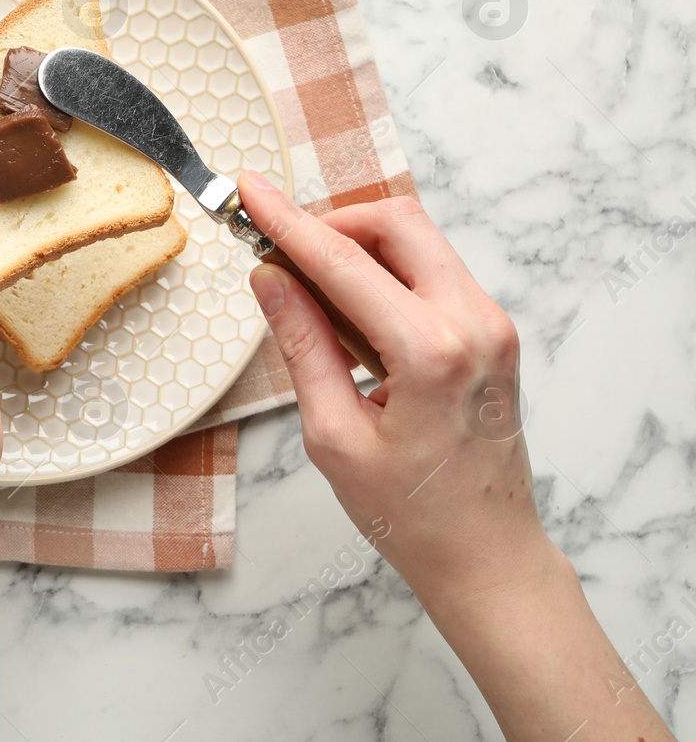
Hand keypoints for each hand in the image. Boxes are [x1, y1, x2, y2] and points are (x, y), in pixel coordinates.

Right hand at [237, 172, 674, 740]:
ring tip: (306, 288)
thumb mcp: (333, 435)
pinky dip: (384, 274)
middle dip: (330, 222)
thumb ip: (302, 346)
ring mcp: (492, 325)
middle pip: (396, 224)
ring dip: (357, 247)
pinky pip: (432, 273)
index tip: (251, 190)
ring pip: (417, 242)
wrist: (487, 554)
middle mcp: (474, 323)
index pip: (345, 262)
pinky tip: (347, 314)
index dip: (288, 222)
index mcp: (432, 351)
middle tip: (277, 245)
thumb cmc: (412, 513)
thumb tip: (271, 279)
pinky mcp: (492, 333)